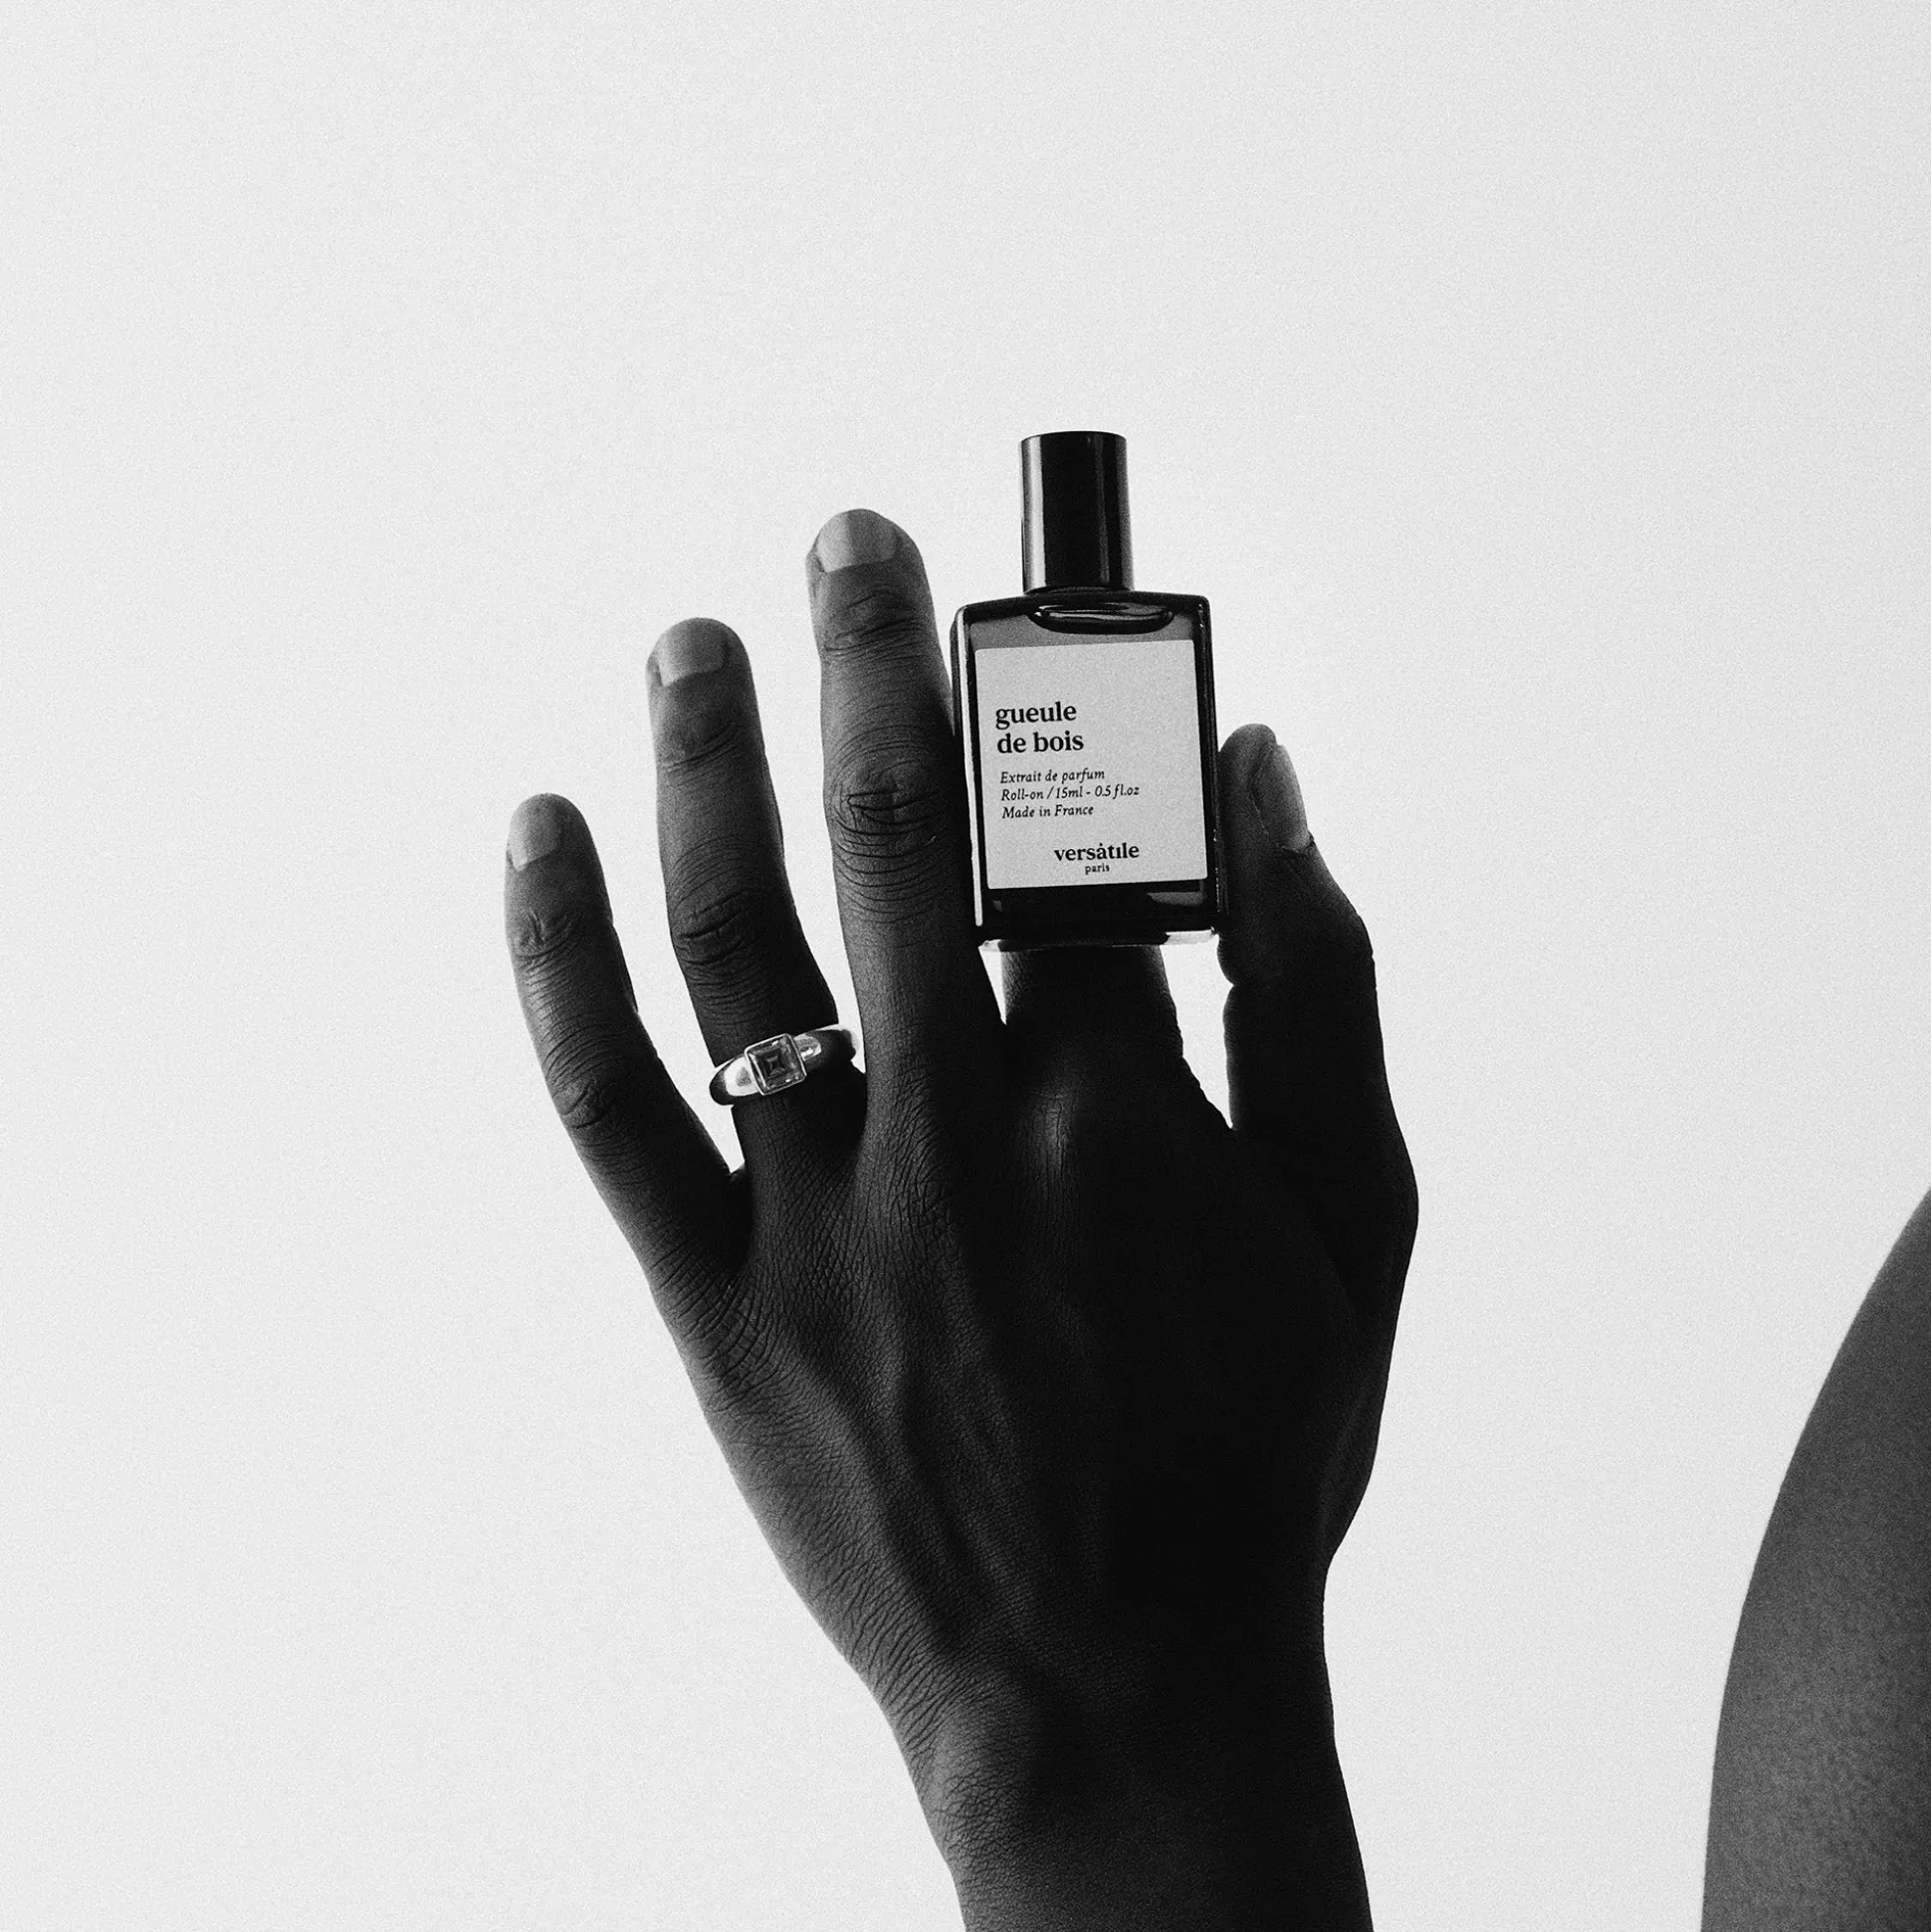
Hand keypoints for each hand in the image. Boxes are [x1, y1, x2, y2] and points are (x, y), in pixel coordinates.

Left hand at [503, 509, 1415, 1928]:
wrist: (1110, 1686)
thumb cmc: (1247, 1456)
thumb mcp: (1356, 1226)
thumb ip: (1323, 991)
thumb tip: (1267, 787)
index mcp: (1123, 1110)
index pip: (1078, 841)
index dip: (1061, 711)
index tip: (1029, 611)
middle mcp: (958, 1139)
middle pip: (901, 846)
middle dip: (878, 666)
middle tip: (845, 541)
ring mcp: (818, 1218)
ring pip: (737, 941)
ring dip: (709, 769)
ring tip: (690, 643)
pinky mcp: (715, 1296)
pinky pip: (609, 1096)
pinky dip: (557, 955)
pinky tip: (538, 829)